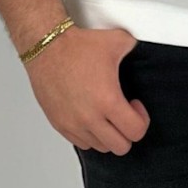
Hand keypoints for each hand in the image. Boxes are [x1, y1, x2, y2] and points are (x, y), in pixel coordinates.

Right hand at [25, 25, 149, 154]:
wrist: (46, 46)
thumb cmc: (76, 46)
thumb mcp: (116, 40)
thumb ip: (133, 48)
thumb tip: (139, 50)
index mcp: (108, 100)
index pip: (136, 131)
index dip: (142, 119)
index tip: (135, 105)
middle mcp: (90, 117)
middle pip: (120, 147)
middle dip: (127, 132)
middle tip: (123, 113)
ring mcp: (73, 123)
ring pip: (100, 147)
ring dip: (107, 134)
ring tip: (106, 114)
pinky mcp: (59, 124)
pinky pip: (81, 143)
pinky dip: (89, 135)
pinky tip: (91, 116)